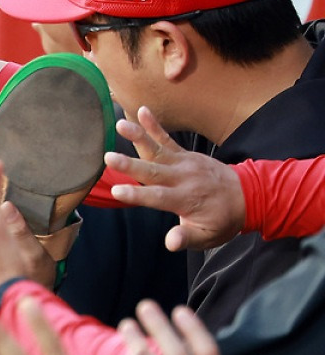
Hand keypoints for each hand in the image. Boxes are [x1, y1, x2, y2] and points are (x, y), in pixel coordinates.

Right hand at [105, 106, 244, 250]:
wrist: (247, 195)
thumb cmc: (221, 220)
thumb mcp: (207, 236)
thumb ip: (187, 237)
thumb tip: (170, 243)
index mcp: (185, 200)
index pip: (157, 197)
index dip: (137, 195)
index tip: (117, 191)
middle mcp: (182, 178)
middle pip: (152, 171)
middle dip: (130, 165)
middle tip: (108, 157)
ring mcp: (183, 163)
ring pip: (157, 150)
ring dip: (138, 136)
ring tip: (120, 124)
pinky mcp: (184, 154)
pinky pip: (167, 139)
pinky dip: (154, 125)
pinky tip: (141, 111)